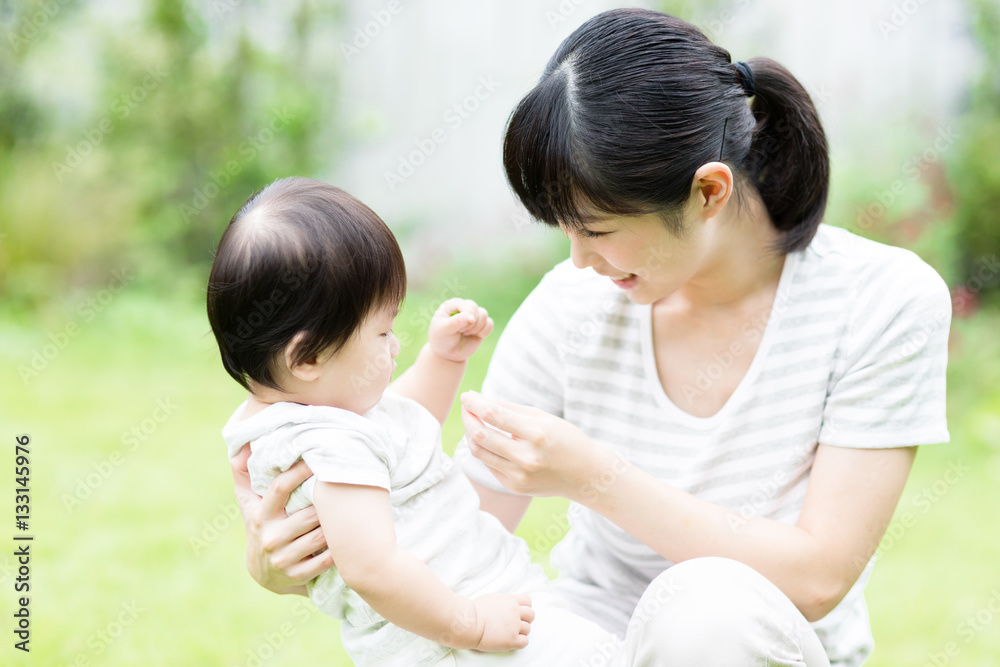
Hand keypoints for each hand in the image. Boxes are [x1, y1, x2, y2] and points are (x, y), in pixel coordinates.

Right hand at [231, 445, 334, 594]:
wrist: (262, 574)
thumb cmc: (261, 526)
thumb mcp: (249, 503)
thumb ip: (244, 474)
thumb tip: (240, 447)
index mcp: (262, 515)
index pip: (280, 488)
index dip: (299, 471)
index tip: (317, 458)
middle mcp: (271, 537)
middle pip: (308, 515)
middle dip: (327, 504)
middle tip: (346, 488)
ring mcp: (283, 559)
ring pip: (319, 536)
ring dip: (335, 525)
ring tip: (349, 512)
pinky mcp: (297, 575)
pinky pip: (325, 560)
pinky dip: (338, 549)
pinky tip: (347, 538)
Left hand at [428, 298, 493, 362]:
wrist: (447, 352)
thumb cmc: (442, 338)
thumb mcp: (443, 330)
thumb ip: (455, 322)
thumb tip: (469, 317)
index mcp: (453, 304)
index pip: (467, 305)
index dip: (468, 315)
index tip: (463, 328)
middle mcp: (464, 307)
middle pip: (476, 309)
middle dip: (471, 324)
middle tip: (461, 331)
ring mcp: (473, 315)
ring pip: (484, 315)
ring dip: (476, 328)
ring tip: (465, 333)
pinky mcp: (481, 325)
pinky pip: (489, 324)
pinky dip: (484, 332)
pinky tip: (474, 335)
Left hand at [459, 391, 624, 500]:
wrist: (585, 475)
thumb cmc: (565, 439)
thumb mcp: (543, 417)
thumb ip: (510, 409)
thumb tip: (478, 401)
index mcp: (537, 434)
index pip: (494, 415)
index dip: (475, 403)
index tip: (467, 395)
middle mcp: (526, 458)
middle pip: (480, 435)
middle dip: (468, 417)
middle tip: (466, 407)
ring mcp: (519, 476)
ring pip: (479, 452)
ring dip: (470, 433)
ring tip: (472, 421)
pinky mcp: (514, 487)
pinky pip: (489, 464)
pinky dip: (484, 449)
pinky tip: (487, 439)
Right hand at [470, 593, 533, 651]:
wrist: (469, 623)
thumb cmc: (474, 611)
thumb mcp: (492, 598)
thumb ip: (504, 602)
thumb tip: (506, 605)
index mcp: (510, 600)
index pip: (527, 601)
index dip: (525, 607)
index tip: (519, 612)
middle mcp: (515, 612)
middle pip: (531, 615)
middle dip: (525, 619)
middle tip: (516, 624)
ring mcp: (514, 626)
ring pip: (528, 629)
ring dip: (521, 631)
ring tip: (510, 634)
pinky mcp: (511, 640)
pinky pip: (525, 642)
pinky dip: (520, 642)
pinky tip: (511, 641)